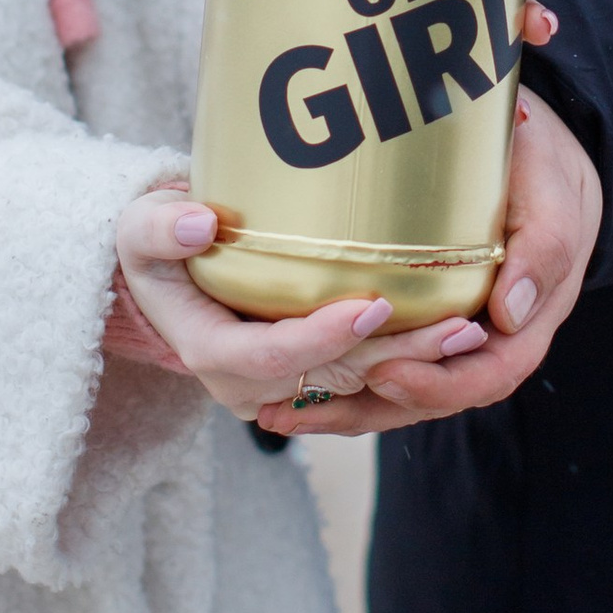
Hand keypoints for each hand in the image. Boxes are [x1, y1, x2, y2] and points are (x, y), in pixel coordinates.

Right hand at [114, 185, 490, 423]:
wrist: (165, 272)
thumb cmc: (156, 242)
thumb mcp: (140, 227)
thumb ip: (161, 229)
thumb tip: (198, 225)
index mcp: (210, 353)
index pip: (272, 356)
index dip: (324, 338)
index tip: (373, 304)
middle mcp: (250, 384)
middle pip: (332, 380)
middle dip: (396, 358)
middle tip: (458, 328)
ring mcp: (283, 387)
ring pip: (359, 387)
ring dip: (416, 365)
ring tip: (472, 332)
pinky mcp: (310, 377)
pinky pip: (367, 382)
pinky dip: (410, 363)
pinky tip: (458, 332)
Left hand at [252, 89, 600, 437]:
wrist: (539, 154)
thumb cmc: (546, 169)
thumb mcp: (553, 195)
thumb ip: (542, 247)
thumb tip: (509, 312)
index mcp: (527, 323)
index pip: (488, 376)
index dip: (437, 385)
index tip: (385, 373)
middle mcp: (489, 340)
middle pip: (434, 397)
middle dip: (368, 408)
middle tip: (305, 405)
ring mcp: (454, 333)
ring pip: (404, 387)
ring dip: (345, 405)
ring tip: (279, 412)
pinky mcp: (423, 317)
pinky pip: (388, 357)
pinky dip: (343, 374)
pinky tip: (292, 376)